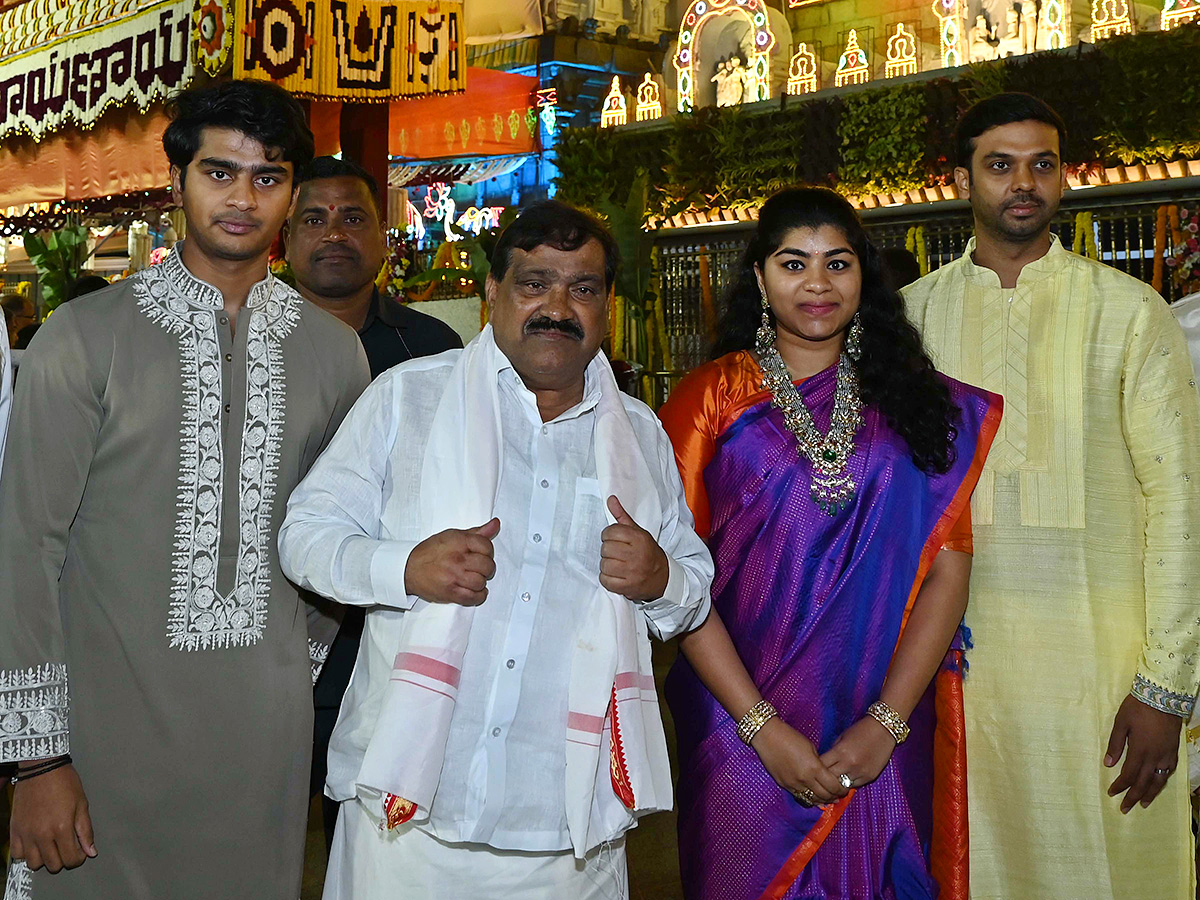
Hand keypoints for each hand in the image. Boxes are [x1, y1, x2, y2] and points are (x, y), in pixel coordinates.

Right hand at [10, 763, 95, 872]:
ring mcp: (26, 833)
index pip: (70, 859)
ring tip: (51, 846)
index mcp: (62, 828)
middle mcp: (42, 834)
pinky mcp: (15, 830)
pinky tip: (35, 843)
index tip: (80, 851)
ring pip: (34, 863)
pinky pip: (17, 854)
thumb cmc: (64, 782)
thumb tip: (91, 851)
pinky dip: (26, 853)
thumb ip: (86, 831)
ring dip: (44, 859)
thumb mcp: (82, 804)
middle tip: (67, 847)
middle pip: (53, 865)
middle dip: (63, 859)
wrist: (42, 768)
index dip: (78, 858)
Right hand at [403, 518, 499, 605]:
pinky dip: (478, 596)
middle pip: (487, 566)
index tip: (482, 554)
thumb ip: (476, 532)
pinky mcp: (450, 593)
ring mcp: (454, 577)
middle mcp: (457, 559)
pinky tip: (474, 590)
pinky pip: (473, 597)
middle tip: (479, 568)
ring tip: (474, 578)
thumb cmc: (430, 552)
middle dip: (486, 568)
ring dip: (480, 582)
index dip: (488, 551)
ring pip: (481, 582)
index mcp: (459, 542)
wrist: (409, 569)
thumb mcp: (452, 536)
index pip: (487, 546)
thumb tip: (495, 524)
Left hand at [600, 496, 668, 600]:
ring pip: (604, 565)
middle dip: (608, 551)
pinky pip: (605, 580)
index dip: (609, 536)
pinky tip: (616, 576)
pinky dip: (607, 579)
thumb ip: (622, 515)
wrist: (663, 578)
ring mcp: (632, 572)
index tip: (615, 540)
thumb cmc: (648, 553)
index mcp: (639, 538)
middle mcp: (636, 554)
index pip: (610, 532)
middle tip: (617, 553)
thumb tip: (610, 499)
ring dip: (607, 565)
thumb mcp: (639, 532)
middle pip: (605, 548)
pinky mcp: (628, 587)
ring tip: (616, 565)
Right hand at [750, 717, 847, 803]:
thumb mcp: (811, 748)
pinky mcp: (784, 785)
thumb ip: (819, 763)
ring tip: (829, 799)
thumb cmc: (791, 737)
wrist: (767, 736)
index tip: (845, 788)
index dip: (841, 789)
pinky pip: (800, 797)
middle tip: (840, 795)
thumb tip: (825, 774)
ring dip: (822, 800)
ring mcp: (793, 784)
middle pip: (824, 795)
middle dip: (834, 797)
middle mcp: (804, 779)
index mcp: (814, 768)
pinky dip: (809, 799)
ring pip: (812, 800)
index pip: (833, 786)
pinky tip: (814, 797)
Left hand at [819, 715, 896, 790]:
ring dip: (837, 783)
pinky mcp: (869, 777)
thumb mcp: (842, 738)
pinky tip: (847, 777)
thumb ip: (833, 752)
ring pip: (842, 786)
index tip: (815, 768)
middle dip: (825, 778)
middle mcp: (850, 764)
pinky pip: (855, 786)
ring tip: (834, 779)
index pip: (822, 766)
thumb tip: (824, 764)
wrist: (883, 730)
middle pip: (830, 779)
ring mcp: (860, 772)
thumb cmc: (860, 730)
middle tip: (822, 777)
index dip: (817, 768)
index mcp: (840, 752)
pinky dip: (849, 782)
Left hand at [1105, 693, 1182, 812]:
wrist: (1162, 697)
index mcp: (1139, 750)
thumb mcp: (1120, 723)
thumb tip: (1108, 764)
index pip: (1128, 775)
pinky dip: (1162, 781)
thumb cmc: (1138, 708)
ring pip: (1158, 780)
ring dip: (1149, 793)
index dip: (1120, 786)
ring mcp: (1166, 755)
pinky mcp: (1174, 751)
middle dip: (1133, 796)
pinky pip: (1168, 771)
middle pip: (1143, 782)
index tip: (1112, 793)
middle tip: (1125, 808)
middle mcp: (1155, 757)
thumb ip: (1115, 744)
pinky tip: (1157, 784)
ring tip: (1142, 803)